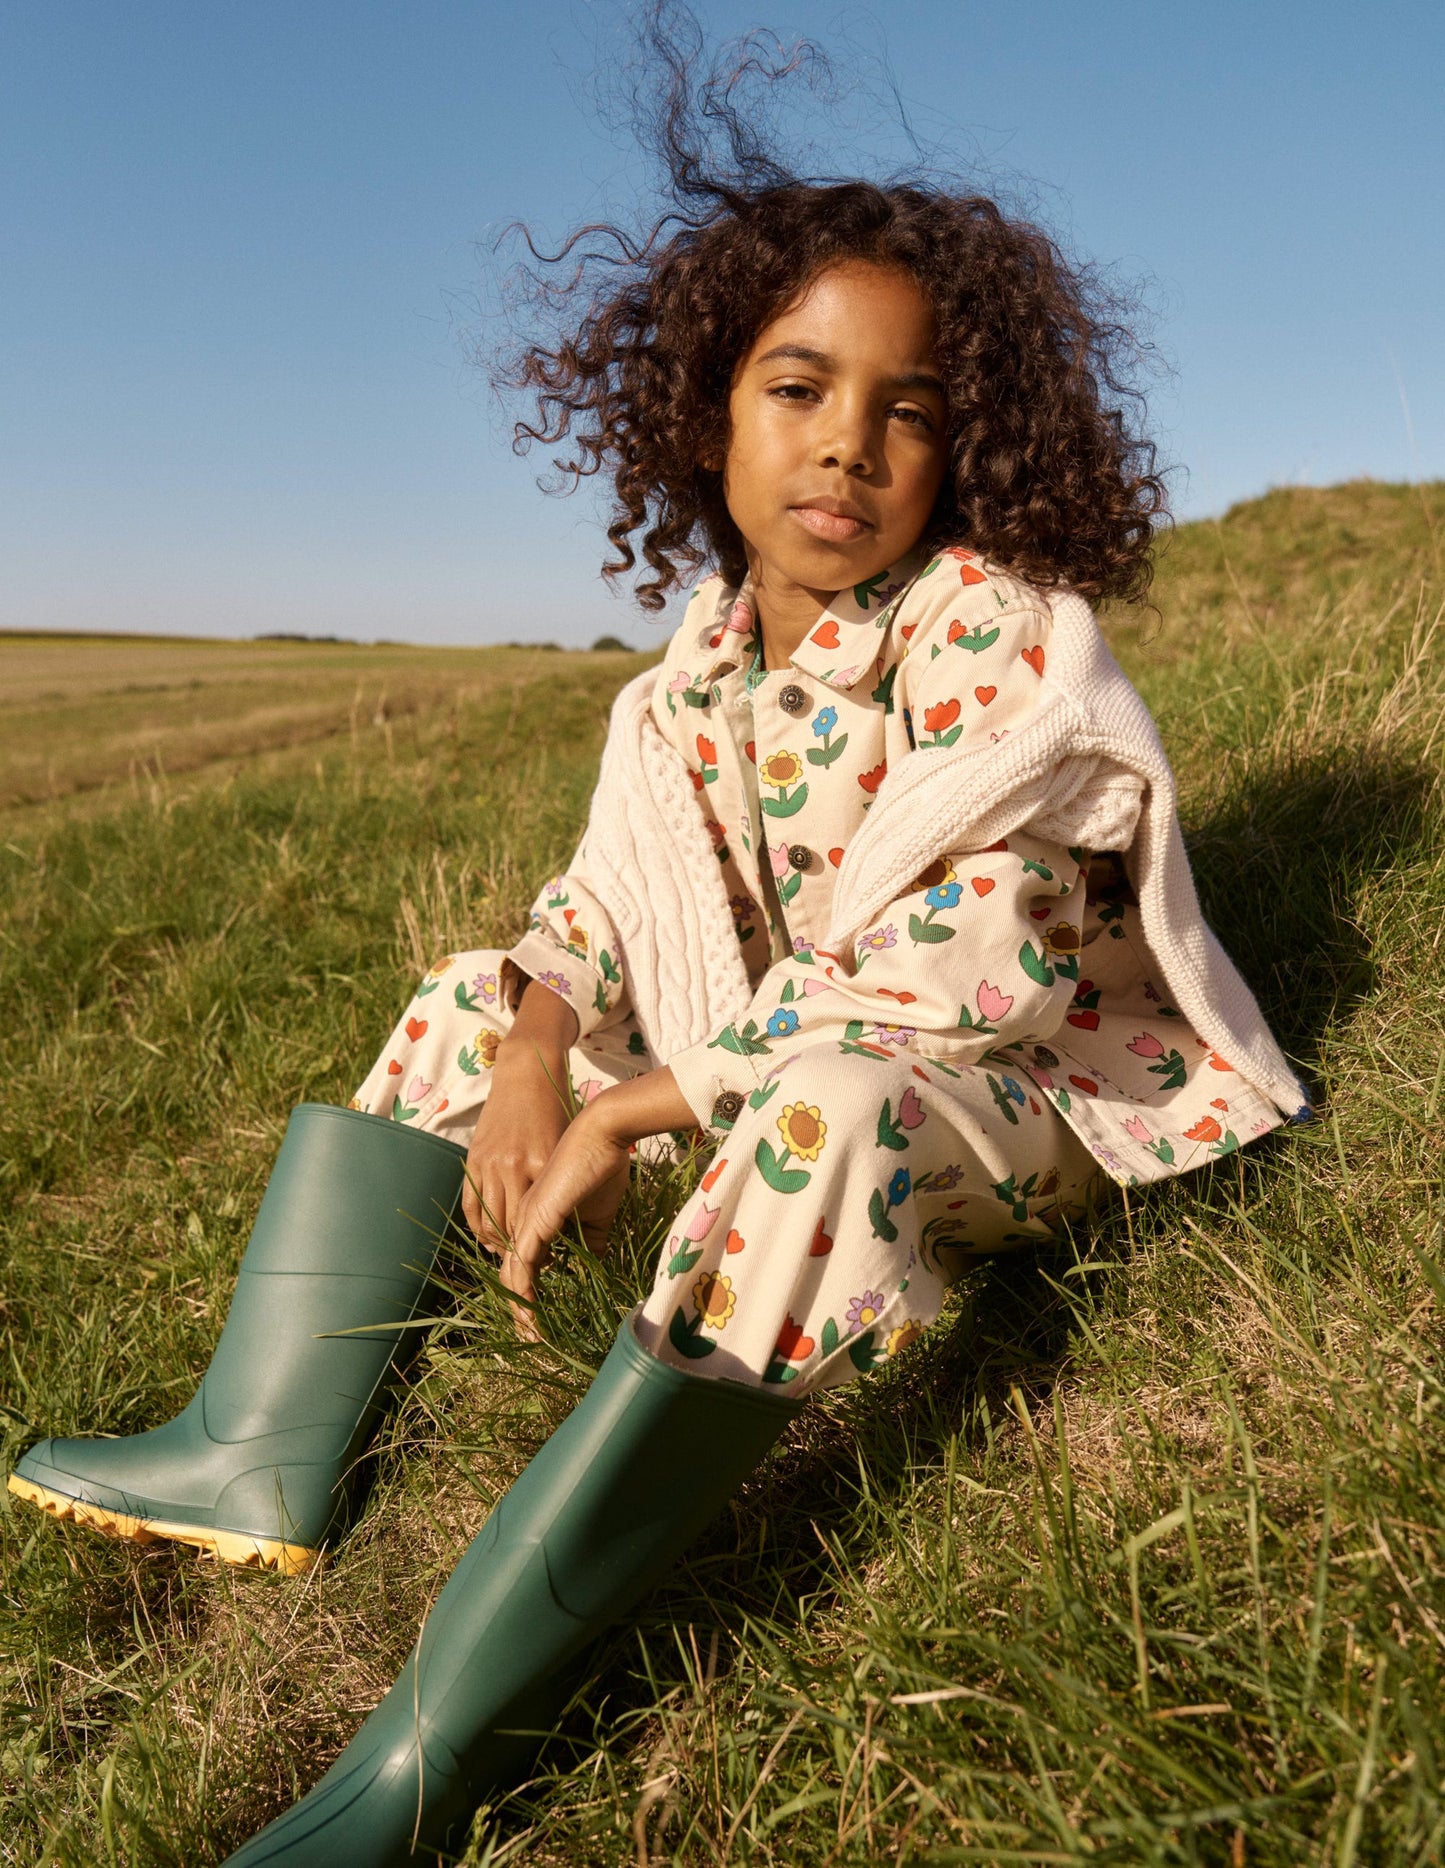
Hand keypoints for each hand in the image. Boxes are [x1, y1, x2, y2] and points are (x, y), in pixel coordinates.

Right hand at [461, 979, 579, 1251]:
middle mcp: (513, 1166)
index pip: (538, 1222)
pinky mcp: (474, 1158)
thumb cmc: (557, 1111)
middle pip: (510, 1227)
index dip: (542, 1249)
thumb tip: (574, 1227)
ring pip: (488, 1220)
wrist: (526, 1074)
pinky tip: (490, 1238)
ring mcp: (490, 1163)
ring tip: (511, 1257)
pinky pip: (470, 1204)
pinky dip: (478, 1226)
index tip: (552, 1262)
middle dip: (519, 1254)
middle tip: (531, 1267)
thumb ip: (567, 1184)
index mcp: (542, 1164)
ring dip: (498, 1244)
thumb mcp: (568, 1148)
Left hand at [502, 1105, 633, 1337]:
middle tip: (532, 1339)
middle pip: (513, 1273)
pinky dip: (524, 1292)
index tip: (540, 1322)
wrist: (602, 1135)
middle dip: (521, 1309)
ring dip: (521, 1308)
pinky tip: (530, 1314)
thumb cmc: (602, 1168)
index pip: (525, 1264)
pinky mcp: (536, 1220)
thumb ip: (592, 1242)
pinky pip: (523, 1264)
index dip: (529, 1294)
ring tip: (533, 1335)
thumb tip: (594, 1266)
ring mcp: (526, 1220)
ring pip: (514, 1274)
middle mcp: (524, 1221)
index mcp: (536, 1219)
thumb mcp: (598, 1216)